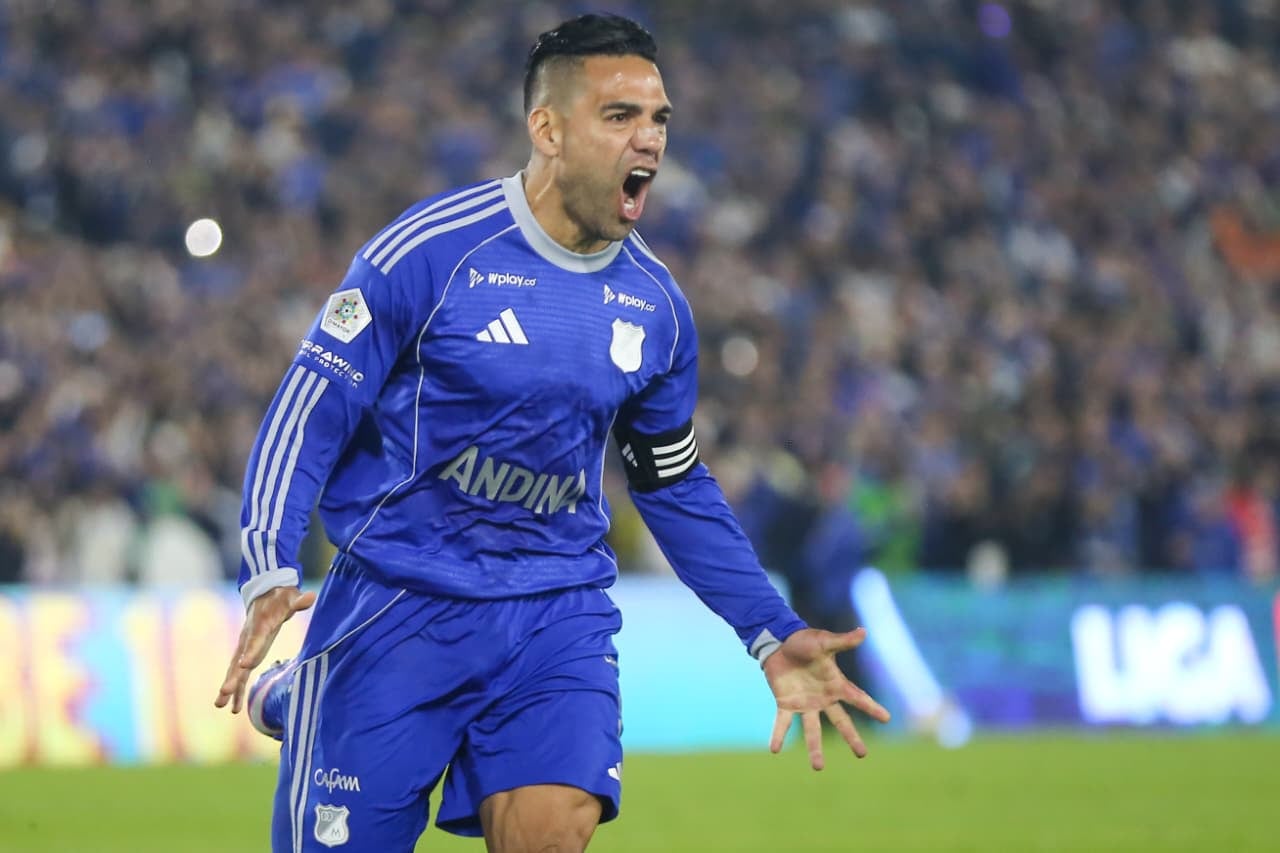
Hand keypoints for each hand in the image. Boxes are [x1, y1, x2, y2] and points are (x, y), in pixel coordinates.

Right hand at [213, 586, 315, 713]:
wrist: (265, 593)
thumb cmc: (281, 598)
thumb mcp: (291, 597)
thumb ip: (299, 601)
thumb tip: (310, 597)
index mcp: (260, 626)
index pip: (255, 640)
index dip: (250, 652)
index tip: (243, 665)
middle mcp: (248, 638)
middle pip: (238, 659)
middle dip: (232, 676)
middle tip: (224, 691)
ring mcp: (246, 647)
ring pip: (234, 669)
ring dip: (229, 686)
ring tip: (220, 704)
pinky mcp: (247, 653)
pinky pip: (240, 673)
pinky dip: (236, 689)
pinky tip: (232, 707)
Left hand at [763, 627, 889, 769]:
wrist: (779, 642)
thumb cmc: (804, 641)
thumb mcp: (823, 642)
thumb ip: (843, 641)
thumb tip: (864, 631)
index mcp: (835, 684)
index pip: (858, 698)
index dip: (872, 707)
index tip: (887, 718)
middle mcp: (823, 698)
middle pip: (840, 722)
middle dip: (852, 738)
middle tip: (862, 754)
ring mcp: (805, 703)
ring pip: (812, 730)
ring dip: (815, 748)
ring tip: (818, 767)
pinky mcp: (786, 704)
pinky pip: (783, 723)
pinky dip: (779, 735)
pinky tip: (774, 749)